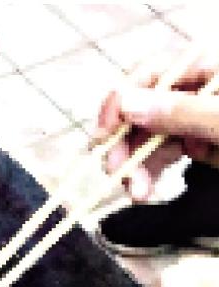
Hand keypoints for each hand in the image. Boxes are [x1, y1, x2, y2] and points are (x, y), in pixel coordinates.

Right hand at [97, 50, 218, 200]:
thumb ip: (180, 113)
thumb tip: (128, 104)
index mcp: (211, 69)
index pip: (152, 75)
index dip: (121, 102)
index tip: (104, 135)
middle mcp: (203, 90)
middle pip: (146, 108)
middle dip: (128, 142)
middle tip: (116, 173)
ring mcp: (204, 118)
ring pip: (153, 136)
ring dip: (137, 164)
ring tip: (135, 192)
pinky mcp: (207, 144)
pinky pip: (168, 154)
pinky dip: (153, 172)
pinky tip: (146, 189)